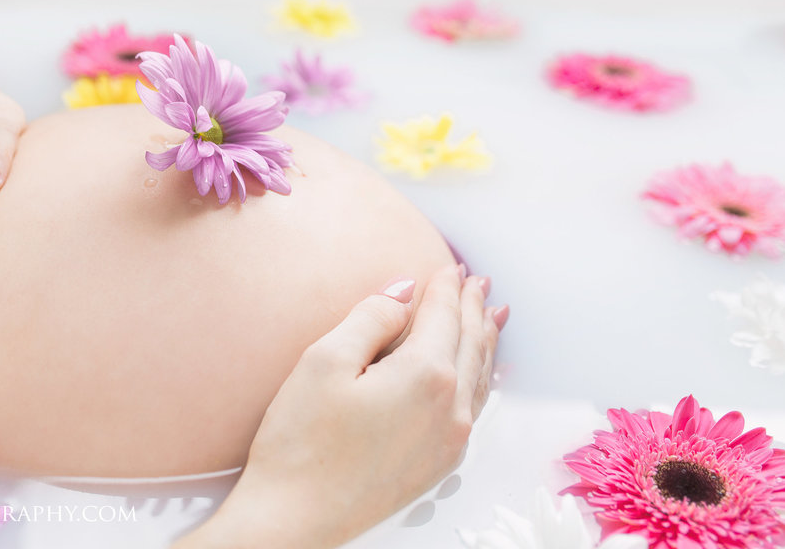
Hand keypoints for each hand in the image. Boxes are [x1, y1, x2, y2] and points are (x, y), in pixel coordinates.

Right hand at [176, 265, 507, 548]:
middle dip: (473, 309)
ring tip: (490, 316)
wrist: (294, 518)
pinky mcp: (438, 464)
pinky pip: (473, 407)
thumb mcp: (324, 361)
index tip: (448, 266)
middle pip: (469, 343)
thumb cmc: (301, 442)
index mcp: (425, 376)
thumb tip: (404, 292)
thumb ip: (370, 317)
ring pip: (478, 377)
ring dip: (483, 341)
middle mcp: (449, 409)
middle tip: (477, 283)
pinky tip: (475, 373)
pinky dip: (480, 377)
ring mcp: (449, 441)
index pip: (442, 316)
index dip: (444, 287)